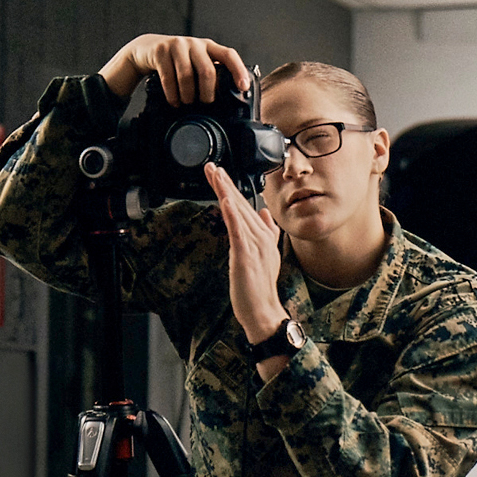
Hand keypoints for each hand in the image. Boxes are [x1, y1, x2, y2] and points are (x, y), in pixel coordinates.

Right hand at [99, 33, 250, 105]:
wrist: (147, 49)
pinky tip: (174, 101)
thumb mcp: (195, 63)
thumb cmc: (176, 61)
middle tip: (205, 103)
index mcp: (208, 47)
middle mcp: (195, 44)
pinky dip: (172, 94)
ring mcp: (177, 46)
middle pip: (207, 70)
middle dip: (207, 92)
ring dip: (187, 95)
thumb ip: (209, 74)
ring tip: (186, 103)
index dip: (238, 71)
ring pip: (187, 75)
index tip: (243, 87)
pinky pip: (169, 78)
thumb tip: (227, 97)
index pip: (229, 55)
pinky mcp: (161, 51)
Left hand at [205, 162, 290, 378]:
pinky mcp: (246, 254)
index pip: (244, 206)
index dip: (230, 188)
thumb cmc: (259, 288)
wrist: (263, 311)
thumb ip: (266, 233)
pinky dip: (233, 213)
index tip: (218, 173)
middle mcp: (261, 236)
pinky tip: (226, 200)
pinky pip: (238, 230)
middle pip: (240, 204)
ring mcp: (255, 244)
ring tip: (215, 174)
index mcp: (263, 235)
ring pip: (238, 211)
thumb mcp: (264, 256)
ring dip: (226, 191)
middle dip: (225, 183)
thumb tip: (263, 212)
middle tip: (210, 166)